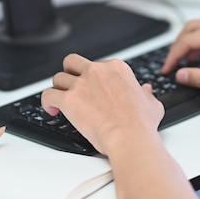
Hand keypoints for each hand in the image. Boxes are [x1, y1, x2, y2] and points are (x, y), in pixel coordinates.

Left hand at [42, 54, 164, 155]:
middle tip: (71, 85)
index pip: (98, 64)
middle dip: (70, 72)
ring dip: (59, 89)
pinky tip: (52, 110)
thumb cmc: (141, 123)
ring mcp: (81, 84)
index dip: (93, 77)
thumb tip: (146, 90)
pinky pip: (48, 94)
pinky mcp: (69, 99)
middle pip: (72, 62)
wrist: (129, 136)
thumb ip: (147, 94)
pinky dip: (47, 102)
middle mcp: (97, 71)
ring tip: (61, 101)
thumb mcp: (152, 104)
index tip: (94, 89)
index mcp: (117, 68)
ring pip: (58, 78)